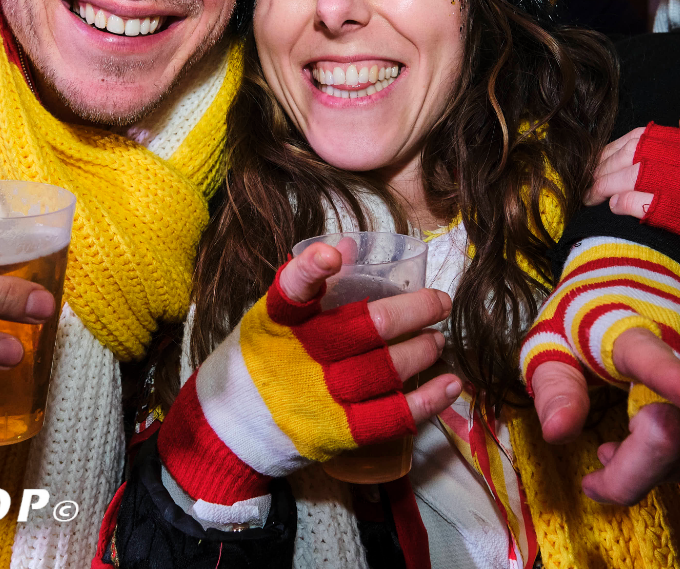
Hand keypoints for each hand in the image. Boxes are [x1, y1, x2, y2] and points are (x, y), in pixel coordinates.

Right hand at [159, 242, 458, 524]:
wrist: (229, 431)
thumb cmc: (258, 361)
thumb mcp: (270, 317)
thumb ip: (309, 283)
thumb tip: (349, 245)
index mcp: (276, 321)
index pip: (290, 291)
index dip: (311, 271)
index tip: (332, 257)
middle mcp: (296, 358)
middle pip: (360, 331)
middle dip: (410, 311)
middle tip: (440, 301)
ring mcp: (317, 398)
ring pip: (382, 371)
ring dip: (421, 351)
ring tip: (439, 340)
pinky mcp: (335, 433)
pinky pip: (388, 417)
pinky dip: (425, 401)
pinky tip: (450, 384)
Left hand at [529, 328, 679, 502]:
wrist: (642, 279)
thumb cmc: (588, 317)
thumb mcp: (552, 343)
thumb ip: (555, 386)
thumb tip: (558, 433)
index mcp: (635, 331)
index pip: (655, 359)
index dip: (679, 382)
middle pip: (679, 432)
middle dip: (633, 469)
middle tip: (597, 468)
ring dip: (653, 467)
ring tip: (616, 448)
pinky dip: (676, 461)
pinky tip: (647, 443)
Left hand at [588, 116, 679, 351]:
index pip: (653, 137)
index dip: (618, 149)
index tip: (598, 164)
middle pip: (642, 154)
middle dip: (607, 167)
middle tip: (585, 184)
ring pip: (645, 176)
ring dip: (611, 185)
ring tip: (592, 197)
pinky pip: (661, 206)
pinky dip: (634, 204)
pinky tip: (616, 208)